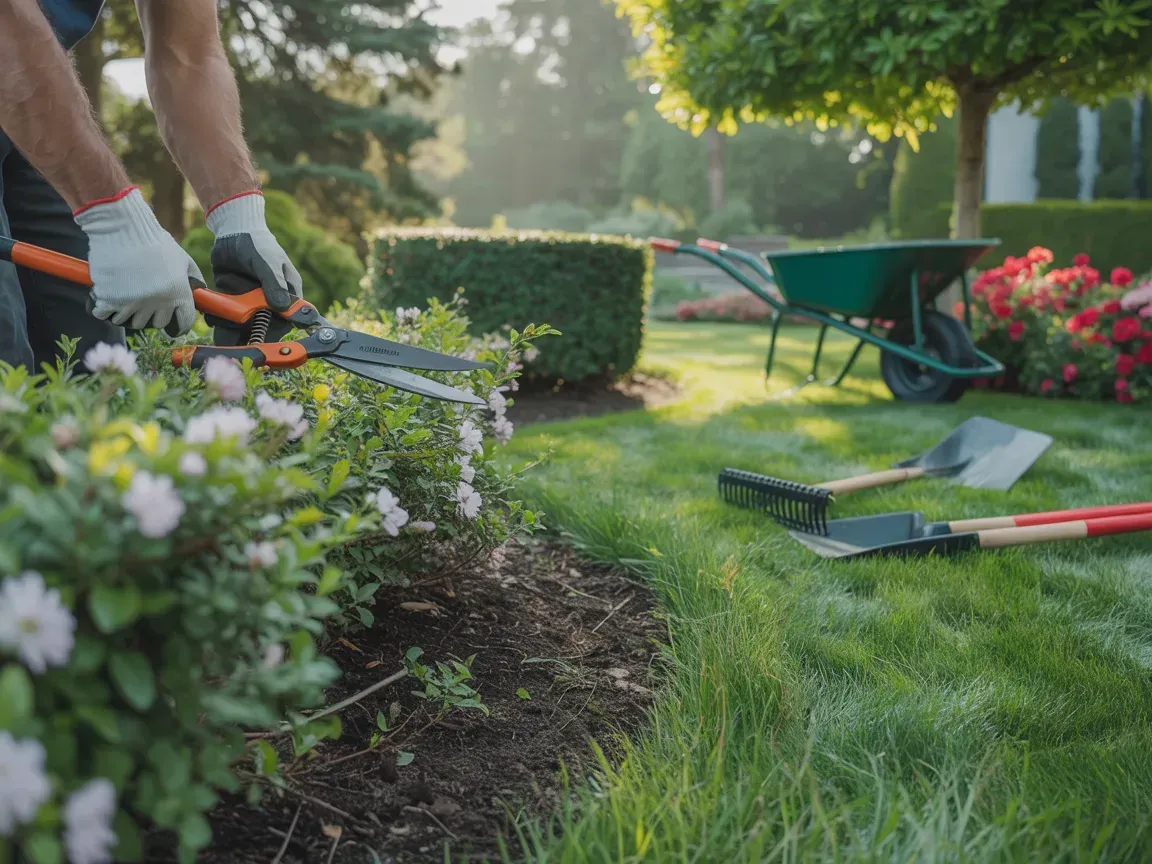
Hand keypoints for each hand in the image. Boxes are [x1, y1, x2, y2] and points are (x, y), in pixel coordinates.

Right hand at [73, 187, 200, 334]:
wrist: (122, 227)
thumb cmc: (154, 240)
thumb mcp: (182, 258)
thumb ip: (193, 278)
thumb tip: (200, 292)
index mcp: (178, 293)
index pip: (184, 323)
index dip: (179, 324)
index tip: (172, 323)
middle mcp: (158, 302)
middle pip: (157, 323)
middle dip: (153, 315)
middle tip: (145, 301)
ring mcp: (133, 303)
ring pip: (133, 322)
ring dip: (129, 313)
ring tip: (126, 296)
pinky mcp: (109, 299)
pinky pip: (106, 315)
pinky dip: (104, 310)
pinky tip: (106, 298)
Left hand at [204, 191, 302, 345]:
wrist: (232, 230)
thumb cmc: (257, 243)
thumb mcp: (267, 263)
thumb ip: (273, 284)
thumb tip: (282, 307)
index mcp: (287, 295)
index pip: (284, 322)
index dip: (272, 335)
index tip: (259, 343)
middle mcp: (270, 303)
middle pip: (260, 328)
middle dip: (246, 337)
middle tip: (233, 348)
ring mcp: (250, 302)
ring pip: (241, 324)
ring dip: (229, 329)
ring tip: (218, 330)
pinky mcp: (232, 299)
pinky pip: (226, 315)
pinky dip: (218, 317)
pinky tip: (211, 315)